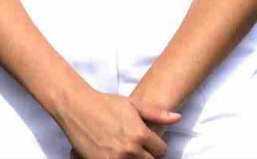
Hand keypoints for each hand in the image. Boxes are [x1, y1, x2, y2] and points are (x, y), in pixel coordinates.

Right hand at [59, 89, 180, 158]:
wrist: (78, 108)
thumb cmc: (106, 103)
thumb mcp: (133, 104)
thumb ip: (157, 113)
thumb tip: (178, 118)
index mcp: (140, 134)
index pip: (161, 150)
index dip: (158, 146)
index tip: (151, 143)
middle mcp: (130, 150)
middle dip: (148, 156)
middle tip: (140, 148)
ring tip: (130, 150)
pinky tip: (117, 153)